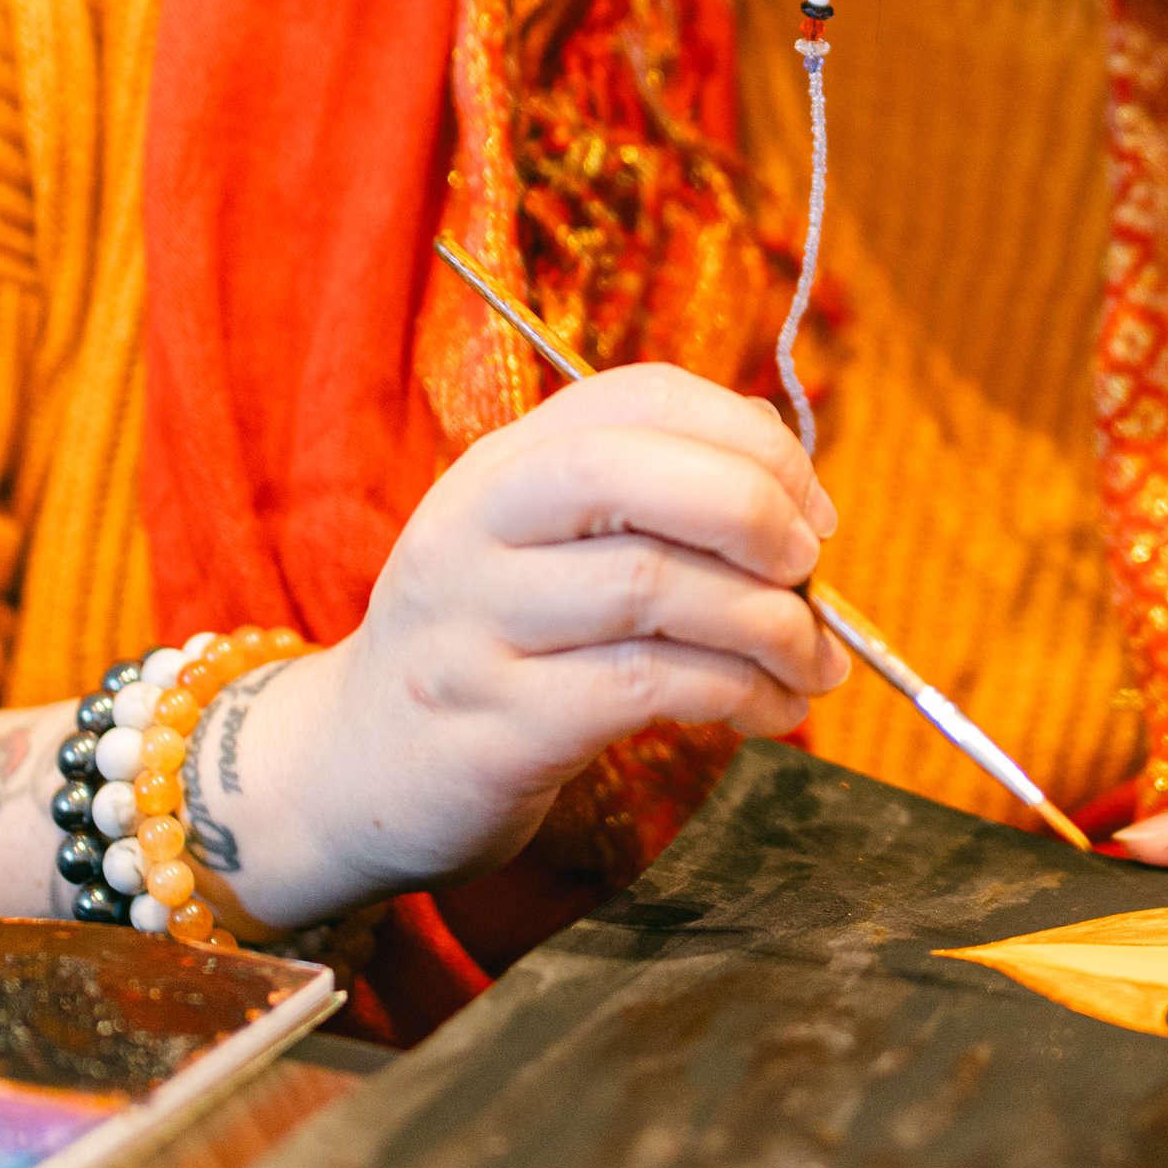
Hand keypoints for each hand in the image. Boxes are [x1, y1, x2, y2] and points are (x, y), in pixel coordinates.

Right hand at [209, 364, 848, 926]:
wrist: (354, 771)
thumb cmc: (494, 647)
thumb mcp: (546, 550)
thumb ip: (654, 510)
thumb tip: (801, 508)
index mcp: (501, 466)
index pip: (640, 397)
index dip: (752, 440)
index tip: (811, 509)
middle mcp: (473, 530)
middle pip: (630, 472)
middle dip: (754, 510)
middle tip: (811, 570)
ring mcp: (473, 629)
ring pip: (651, 586)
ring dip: (769, 623)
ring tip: (813, 662)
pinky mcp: (494, 728)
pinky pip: (644, 687)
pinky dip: (736, 692)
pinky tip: (768, 709)